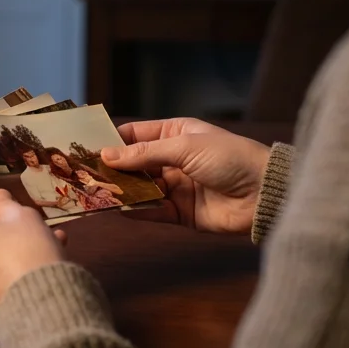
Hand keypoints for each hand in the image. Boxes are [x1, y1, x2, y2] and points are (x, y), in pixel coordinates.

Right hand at [101, 118, 270, 234]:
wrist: (264, 194)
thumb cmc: (230, 158)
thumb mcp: (185, 147)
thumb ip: (145, 153)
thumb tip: (106, 155)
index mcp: (176, 134)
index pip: (135, 135)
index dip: (111, 141)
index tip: (85, 148)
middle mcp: (173, 159)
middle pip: (134, 164)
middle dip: (112, 169)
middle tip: (83, 174)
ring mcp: (177, 187)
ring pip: (141, 189)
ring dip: (121, 191)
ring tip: (95, 193)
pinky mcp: (182, 213)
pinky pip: (153, 212)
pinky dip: (137, 211)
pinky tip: (119, 210)